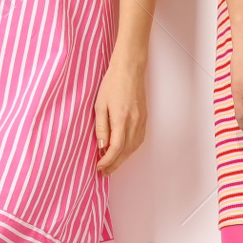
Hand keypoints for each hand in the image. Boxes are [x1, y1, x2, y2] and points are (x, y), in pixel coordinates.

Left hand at [94, 54, 148, 173]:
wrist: (129, 70)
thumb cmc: (113, 83)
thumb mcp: (100, 105)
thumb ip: (101, 127)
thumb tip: (101, 146)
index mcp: (122, 120)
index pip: (115, 148)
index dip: (107, 161)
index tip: (99, 166)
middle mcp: (134, 123)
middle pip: (125, 152)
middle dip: (114, 164)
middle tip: (104, 172)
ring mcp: (141, 122)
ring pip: (133, 148)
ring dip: (122, 159)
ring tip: (112, 165)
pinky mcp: (144, 120)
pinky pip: (138, 141)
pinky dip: (130, 150)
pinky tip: (123, 152)